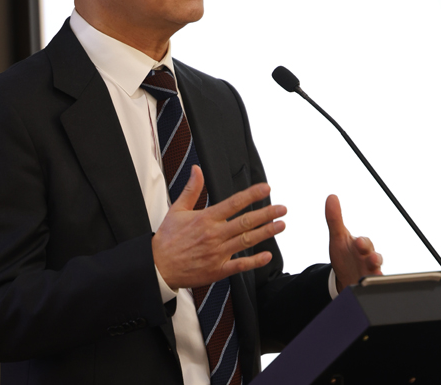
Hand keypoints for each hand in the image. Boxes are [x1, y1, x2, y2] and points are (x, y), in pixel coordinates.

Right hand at [152, 165, 286, 289]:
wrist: (158, 267)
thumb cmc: (167, 238)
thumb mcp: (177, 210)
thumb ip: (192, 189)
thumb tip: (197, 170)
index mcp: (206, 218)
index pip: (233, 203)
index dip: (252, 195)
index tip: (266, 188)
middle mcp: (214, 235)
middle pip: (246, 222)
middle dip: (266, 214)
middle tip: (282, 208)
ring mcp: (217, 253)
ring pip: (246, 241)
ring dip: (266, 232)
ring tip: (280, 225)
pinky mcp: (217, 270)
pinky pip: (240, 265)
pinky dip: (254, 261)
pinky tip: (267, 255)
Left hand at [326, 194, 381, 292]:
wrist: (346, 277)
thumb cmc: (345, 255)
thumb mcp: (338, 238)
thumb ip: (334, 219)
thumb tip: (331, 196)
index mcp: (361, 247)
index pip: (365, 243)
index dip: (363, 243)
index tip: (358, 242)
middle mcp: (368, 260)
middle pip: (375, 258)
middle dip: (373, 258)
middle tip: (371, 258)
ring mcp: (369, 274)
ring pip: (377, 274)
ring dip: (376, 274)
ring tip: (372, 275)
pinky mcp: (367, 287)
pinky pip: (373, 287)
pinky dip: (371, 287)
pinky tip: (365, 287)